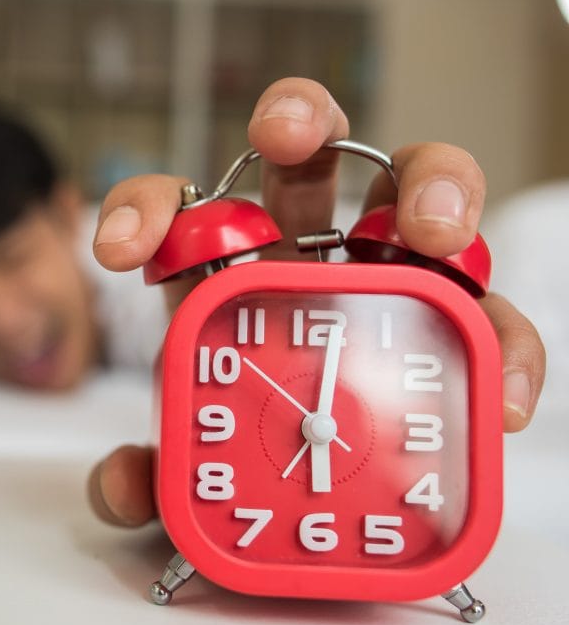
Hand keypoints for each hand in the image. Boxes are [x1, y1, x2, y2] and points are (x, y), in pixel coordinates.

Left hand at [88, 77, 546, 527]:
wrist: (315, 503)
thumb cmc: (246, 455)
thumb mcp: (192, 469)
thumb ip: (151, 478)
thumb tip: (125, 487)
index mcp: (227, 280)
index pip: (179, 215)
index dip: (147, 212)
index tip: (122, 253)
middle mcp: (304, 260)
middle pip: (309, 158)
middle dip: (299, 121)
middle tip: (285, 138)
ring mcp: (382, 279)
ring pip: (415, 191)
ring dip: (433, 187)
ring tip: (435, 234)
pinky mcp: (451, 325)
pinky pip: (491, 315)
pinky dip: (502, 344)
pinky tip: (496, 397)